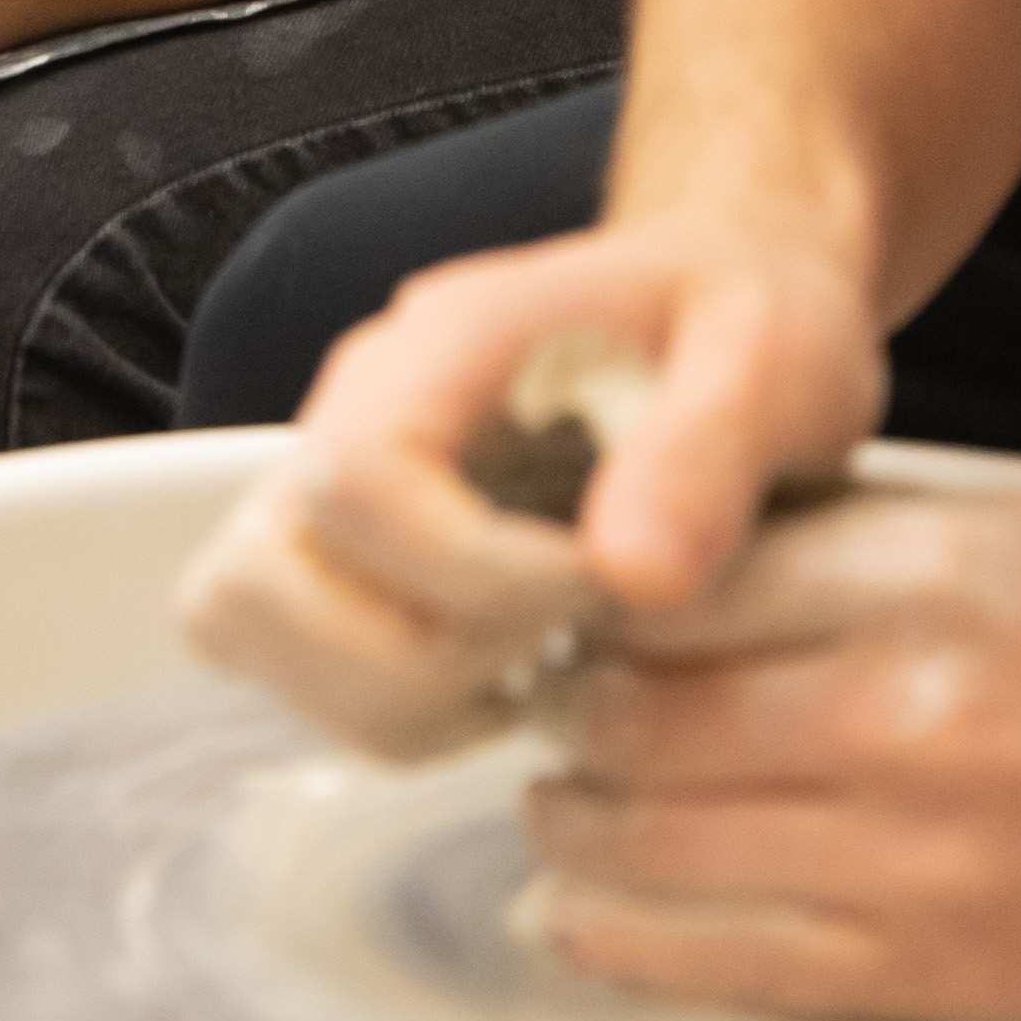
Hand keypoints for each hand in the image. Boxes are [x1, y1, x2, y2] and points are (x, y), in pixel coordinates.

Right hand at [178, 215, 885, 762]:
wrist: (707, 310)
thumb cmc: (742, 324)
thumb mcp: (777, 358)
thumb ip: (706, 453)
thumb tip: (629, 578)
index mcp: (439, 344)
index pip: (360, 478)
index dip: (470, 576)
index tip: (602, 592)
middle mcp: (347, 409)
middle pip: (259, 575)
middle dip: (413, 658)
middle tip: (557, 641)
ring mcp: (325, 482)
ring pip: (243, 627)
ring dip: (385, 696)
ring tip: (528, 670)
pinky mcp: (334, 552)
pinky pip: (281, 660)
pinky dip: (382, 709)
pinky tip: (504, 679)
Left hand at [517, 486, 1020, 1020]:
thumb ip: (872, 543)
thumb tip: (706, 554)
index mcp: (936, 575)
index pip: (686, 584)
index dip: (600, 603)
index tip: (566, 611)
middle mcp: (908, 707)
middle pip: (646, 712)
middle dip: (569, 717)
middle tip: (544, 715)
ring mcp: (916, 851)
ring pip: (662, 836)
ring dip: (576, 825)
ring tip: (556, 809)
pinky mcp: (939, 968)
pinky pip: (729, 955)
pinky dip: (628, 936)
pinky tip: (581, 916)